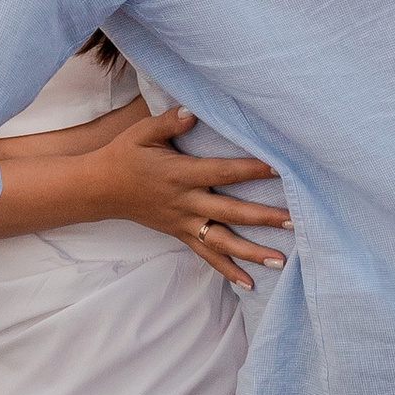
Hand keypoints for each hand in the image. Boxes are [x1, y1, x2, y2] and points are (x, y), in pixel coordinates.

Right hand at [76, 108, 290, 289]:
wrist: (99, 188)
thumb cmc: (124, 155)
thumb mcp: (142, 133)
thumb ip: (169, 122)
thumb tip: (192, 111)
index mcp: (181, 174)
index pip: (223, 171)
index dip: (251, 170)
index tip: (280, 168)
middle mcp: (186, 202)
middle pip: (231, 211)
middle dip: (263, 217)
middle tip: (295, 220)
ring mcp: (183, 222)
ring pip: (222, 241)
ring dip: (253, 252)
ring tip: (281, 260)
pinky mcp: (180, 234)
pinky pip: (206, 255)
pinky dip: (228, 270)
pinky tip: (250, 283)